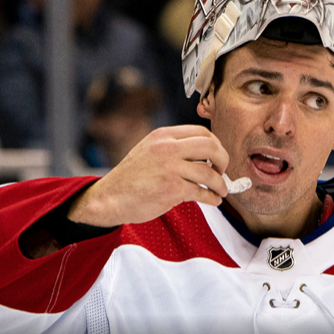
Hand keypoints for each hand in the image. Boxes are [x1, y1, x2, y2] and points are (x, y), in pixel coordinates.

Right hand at [68, 125, 229, 226]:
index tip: (218, 157)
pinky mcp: (171, 189)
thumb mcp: (150, 150)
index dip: (216, 145)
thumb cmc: (131, 177)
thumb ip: (174, 148)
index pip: (202, 132)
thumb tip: (208, 157)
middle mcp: (167, 148)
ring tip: (222, 191)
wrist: (109, 198)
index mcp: (163, 135)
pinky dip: (212, 198)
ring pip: (209, 173)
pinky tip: (213, 200)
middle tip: (223, 172)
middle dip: (223, 160)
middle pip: (211, 147)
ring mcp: (169, 168)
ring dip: (220, 184)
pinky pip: (201, 192)